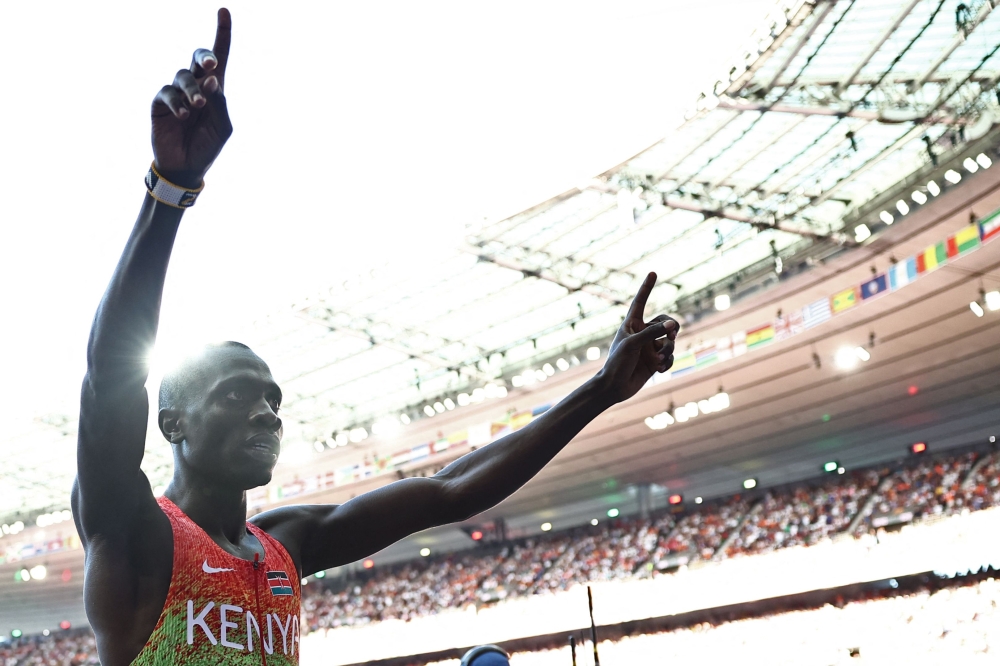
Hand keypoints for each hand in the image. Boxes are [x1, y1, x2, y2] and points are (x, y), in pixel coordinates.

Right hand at [150, 8, 232, 187]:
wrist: (186, 167)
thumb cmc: (207, 146)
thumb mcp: (223, 127)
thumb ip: (220, 102)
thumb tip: (212, 78)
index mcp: (215, 89)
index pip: (220, 57)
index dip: (223, 34)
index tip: (224, 10)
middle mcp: (196, 85)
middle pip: (199, 58)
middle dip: (205, 56)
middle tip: (213, 65)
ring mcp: (177, 92)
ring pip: (183, 76)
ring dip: (192, 90)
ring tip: (197, 107)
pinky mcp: (160, 103)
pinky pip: (167, 93)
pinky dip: (177, 103)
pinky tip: (184, 115)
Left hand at [594, 272, 677, 403]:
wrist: (614, 388)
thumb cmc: (617, 363)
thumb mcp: (633, 344)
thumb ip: (653, 332)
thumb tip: (673, 324)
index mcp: (632, 324)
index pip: (641, 302)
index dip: (647, 288)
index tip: (653, 272)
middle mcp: (642, 333)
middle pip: (666, 322)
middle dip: (672, 327)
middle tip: (672, 335)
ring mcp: (650, 347)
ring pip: (670, 342)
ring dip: (667, 351)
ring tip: (658, 361)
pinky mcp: (656, 361)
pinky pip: (670, 357)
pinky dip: (667, 362)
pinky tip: (658, 369)